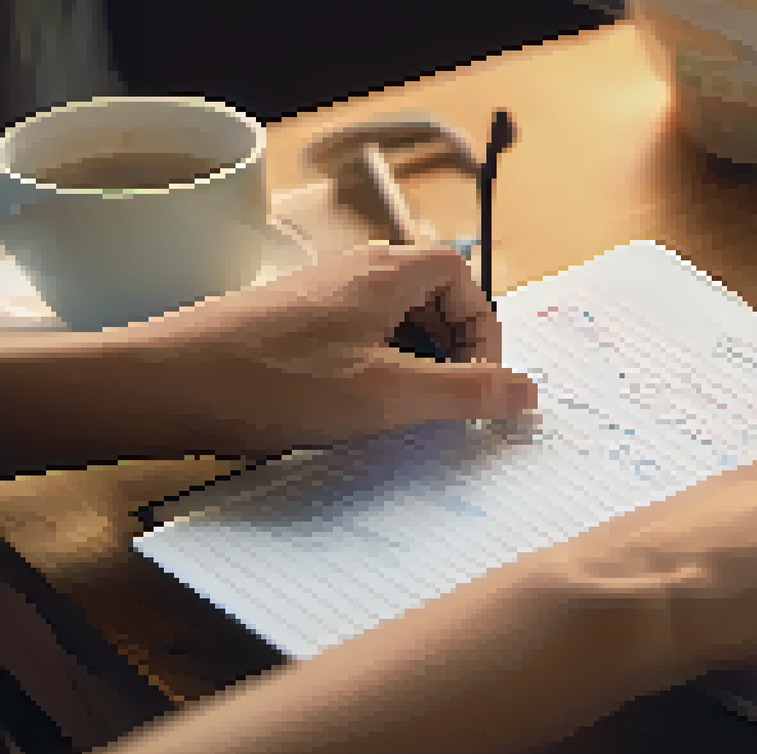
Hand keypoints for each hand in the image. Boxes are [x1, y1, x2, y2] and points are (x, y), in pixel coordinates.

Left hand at [123, 243, 536, 457]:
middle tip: (447, 402)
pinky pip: (354, 340)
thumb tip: (530, 392)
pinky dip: (371, 372)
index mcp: (385, 273)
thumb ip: (467, 394)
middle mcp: (352, 272)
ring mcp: (316, 298)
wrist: (160, 386)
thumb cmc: (275, 385)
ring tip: (399, 413)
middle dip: (451, 350)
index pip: (463, 276)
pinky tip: (348, 414)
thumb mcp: (388, 397)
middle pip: (430, 295)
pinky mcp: (285, 326)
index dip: (484, 327)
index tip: (480, 382)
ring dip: (411, 365)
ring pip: (391, 322)